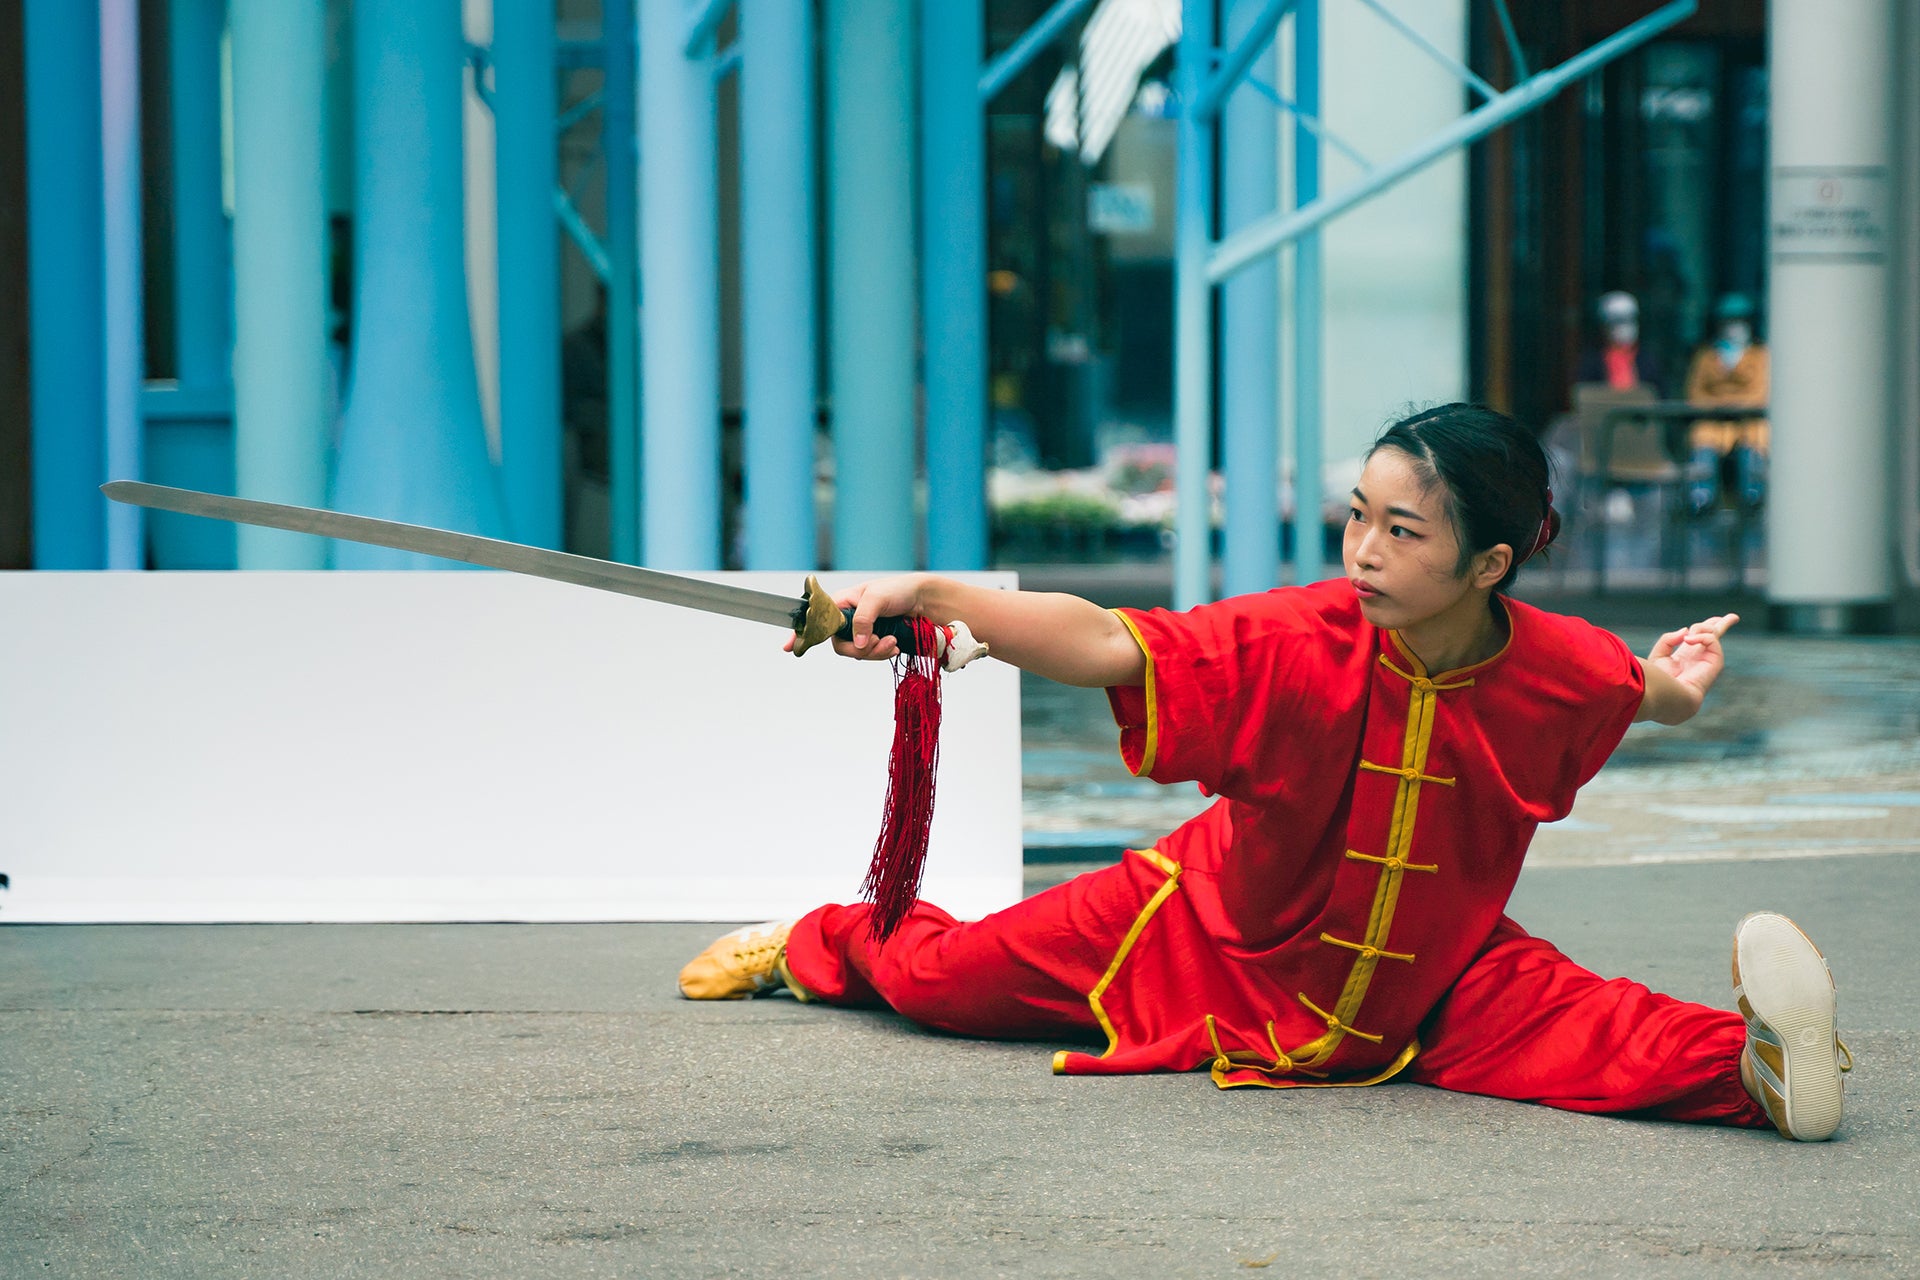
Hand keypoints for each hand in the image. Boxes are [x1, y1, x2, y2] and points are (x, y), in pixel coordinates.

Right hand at [780, 573, 926, 660]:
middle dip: (859, 649)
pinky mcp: (875, 641)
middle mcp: (848, 619)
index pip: (817, 620)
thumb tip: (858, 644)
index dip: (802, 634)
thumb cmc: (898, 590)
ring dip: (875, 652)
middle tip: (877, 642)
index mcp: (841, 604)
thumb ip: (862, 620)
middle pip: (840, 645)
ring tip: (891, 642)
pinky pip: (871, 655)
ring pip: (857, 653)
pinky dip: (882, 653)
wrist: (924, 601)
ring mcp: (862, 632)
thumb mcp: (876, 599)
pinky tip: (894, 646)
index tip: (789, 647)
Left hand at [1646, 612, 1738, 708]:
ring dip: (1701, 628)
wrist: (1670, 697)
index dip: (1702, 629)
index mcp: (1685, 656)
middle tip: (1733, 617)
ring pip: (1715, 634)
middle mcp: (1698, 656)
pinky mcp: (1716, 661)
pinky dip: (1701, 636)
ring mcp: (1708, 658)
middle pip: (1714, 636)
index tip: (1703, 623)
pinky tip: (1688, 640)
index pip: (1697, 639)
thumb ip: (1668, 639)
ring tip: (1688, 637)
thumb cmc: (1661, 680)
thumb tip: (1686, 631)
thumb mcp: (1659, 655)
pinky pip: (1712, 639)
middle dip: (1722, 624)